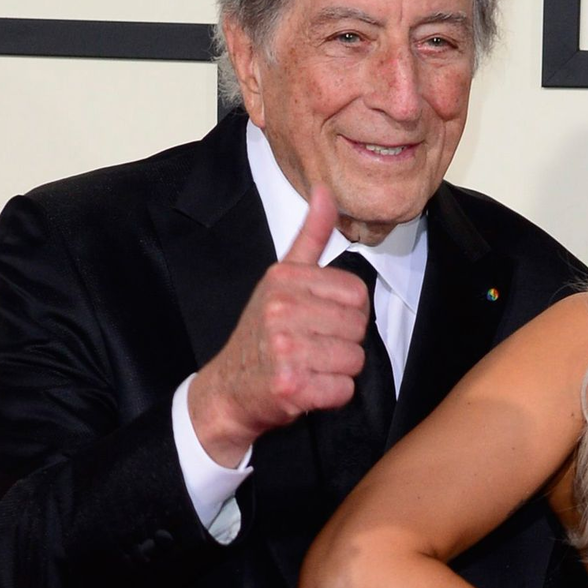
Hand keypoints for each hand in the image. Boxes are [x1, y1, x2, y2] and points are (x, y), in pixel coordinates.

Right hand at [189, 185, 369, 464]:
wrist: (228, 389)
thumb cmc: (262, 334)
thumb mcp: (281, 279)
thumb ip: (310, 237)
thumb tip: (326, 191)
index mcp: (284, 279)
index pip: (358, 293)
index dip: (348, 313)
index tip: (320, 322)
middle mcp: (280, 309)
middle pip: (359, 327)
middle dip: (344, 343)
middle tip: (313, 348)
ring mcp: (284, 347)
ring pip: (355, 359)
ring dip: (339, 371)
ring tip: (309, 367)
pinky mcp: (290, 385)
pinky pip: (344, 390)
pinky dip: (332, 396)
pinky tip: (307, 389)